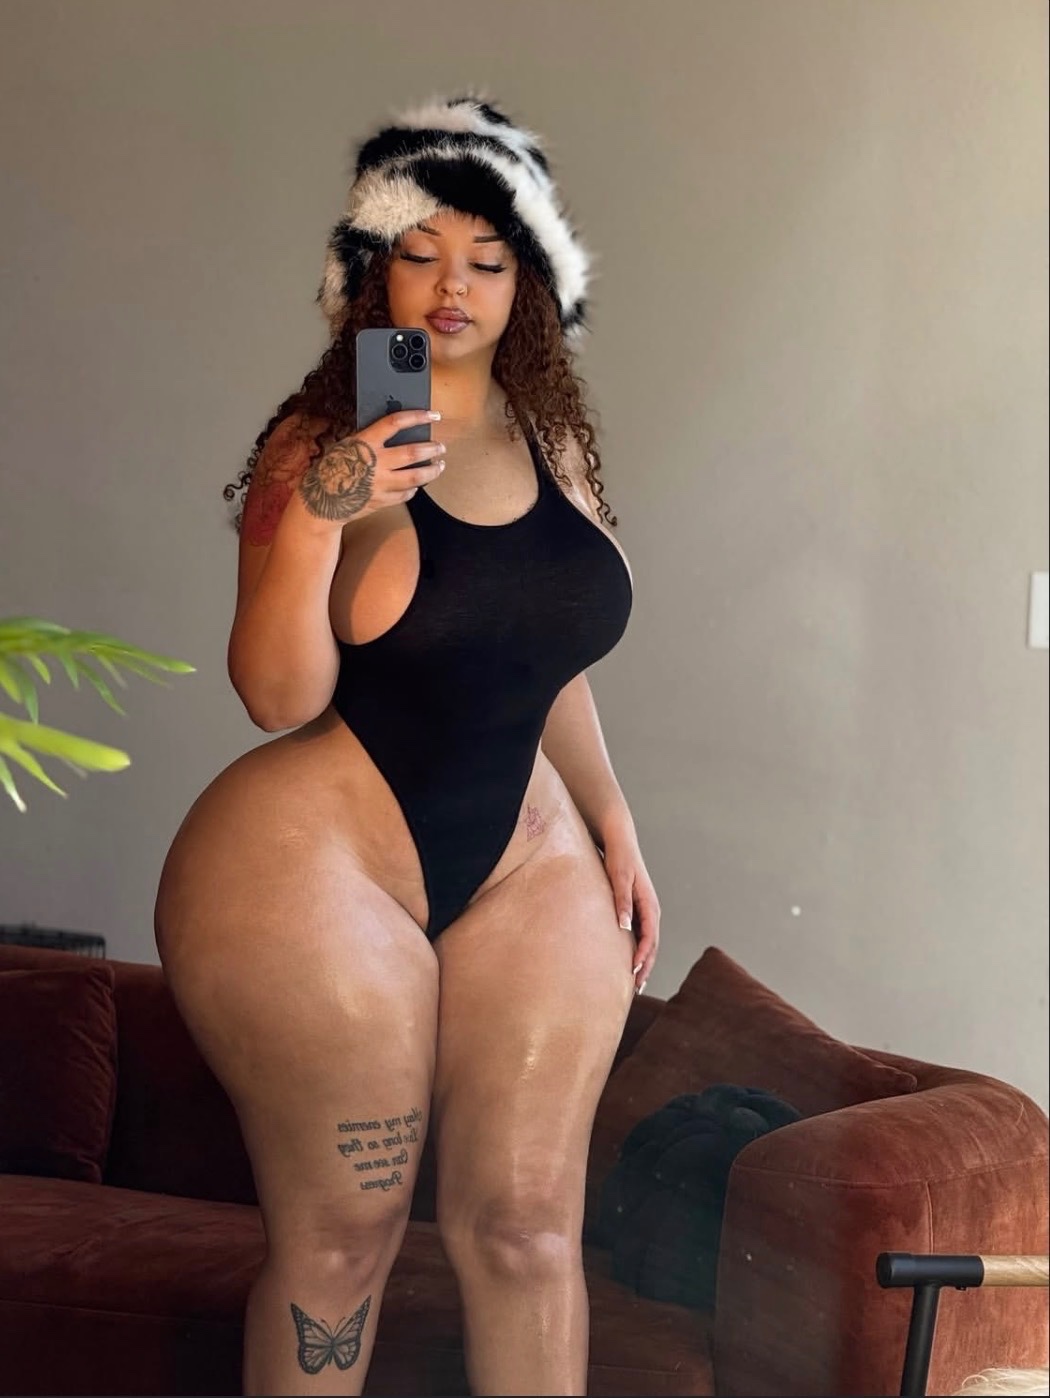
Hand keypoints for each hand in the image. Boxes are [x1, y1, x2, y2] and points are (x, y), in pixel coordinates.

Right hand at [298, 408, 445, 525]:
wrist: (321, 502)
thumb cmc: (331, 469)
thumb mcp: (347, 445)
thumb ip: (369, 439)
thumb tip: (394, 431)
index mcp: (365, 443)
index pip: (396, 423)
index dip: (417, 417)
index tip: (432, 415)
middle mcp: (376, 463)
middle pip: (413, 452)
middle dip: (432, 448)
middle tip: (440, 446)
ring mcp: (381, 484)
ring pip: (417, 476)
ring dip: (432, 470)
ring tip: (439, 465)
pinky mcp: (384, 501)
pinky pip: (407, 494)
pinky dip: (414, 488)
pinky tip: (418, 483)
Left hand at [601, 823, 660, 993]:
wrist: (619, 839)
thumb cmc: (618, 858)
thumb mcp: (619, 878)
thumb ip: (621, 901)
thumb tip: (624, 927)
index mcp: (649, 904)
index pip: (650, 937)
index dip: (644, 956)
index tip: (634, 972)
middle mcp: (650, 910)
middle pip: (652, 945)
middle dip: (646, 967)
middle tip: (636, 988)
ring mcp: (644, 910)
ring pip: (647, 942)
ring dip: (643, 962)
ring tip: (634, 982)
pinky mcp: (635, 909)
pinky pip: (639, 935)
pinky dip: (637, 951)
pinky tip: (627, 960)